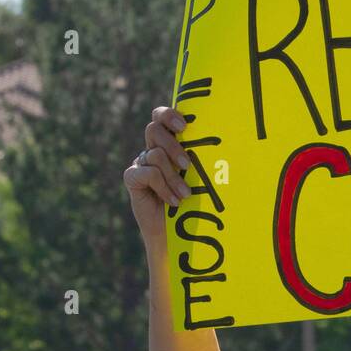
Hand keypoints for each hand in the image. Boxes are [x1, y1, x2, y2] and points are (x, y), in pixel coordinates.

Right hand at [123, 106, 191, 243]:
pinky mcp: (133, 179)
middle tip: (187, 165)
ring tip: (185, 195)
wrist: (176, 235)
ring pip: (154, 155)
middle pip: (154, 129)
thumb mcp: (198, 178)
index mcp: (168, 144)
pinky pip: (147, 173)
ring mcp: (141, 164)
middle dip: (172, 145)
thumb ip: (198, 159)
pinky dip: (163, 187)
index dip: (168, 115)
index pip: (160, 117)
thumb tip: (217, 144)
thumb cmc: (194, 205)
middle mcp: (152, 150)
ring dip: (173, 176)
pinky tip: (173, 201)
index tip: (184, 126)